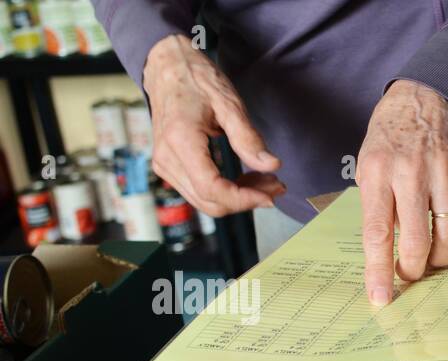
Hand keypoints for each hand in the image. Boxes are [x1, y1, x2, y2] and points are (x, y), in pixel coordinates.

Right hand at [142, 35, 283, 215]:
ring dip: (239, 198)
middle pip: (210, 202)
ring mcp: (164, 165)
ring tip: (266, 180)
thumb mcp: (229, 103)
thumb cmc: (196, 79)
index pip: (212, 189)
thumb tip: (272, 166)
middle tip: (276, 186)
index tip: (271, 195)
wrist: (166, 65)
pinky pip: (200, 191)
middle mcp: (167, 158)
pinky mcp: (169, 167)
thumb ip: (249, 138)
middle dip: (247, 200)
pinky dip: (227, 191)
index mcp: (180, 140)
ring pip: (206, 201)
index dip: (244, 200)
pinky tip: (248, 179)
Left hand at [356, 80, 447, 305]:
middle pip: (417, 240)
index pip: (377, 233)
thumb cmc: (389, 140)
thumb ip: (378, 208)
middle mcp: (410, 172)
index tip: (380, 298)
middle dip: (414, 269)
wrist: (423, 99)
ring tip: (433, 258)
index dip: (379, 270)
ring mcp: (442, 170)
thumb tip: (389, 254)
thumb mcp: (368, 167)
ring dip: (441, 258)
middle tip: (411, 274)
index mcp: (377, 172)